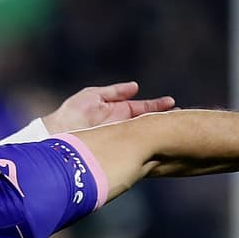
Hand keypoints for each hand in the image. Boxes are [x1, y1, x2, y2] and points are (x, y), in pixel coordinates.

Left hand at [44, 82, 176, 135]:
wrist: (57, 134)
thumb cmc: (72, 113)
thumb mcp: (93, 96)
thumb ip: (114, 92)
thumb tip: (135, 87)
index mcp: (119, 113)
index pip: (143, 109)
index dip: (157, 107)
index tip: (172, 104)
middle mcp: (121, 126)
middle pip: (147, 123)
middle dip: (163, 120)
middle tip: (181, 117)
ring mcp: (118, 139)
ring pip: (142, 136)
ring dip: (157, 132)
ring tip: (174, 128)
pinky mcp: (113, 150)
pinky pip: (131, 148)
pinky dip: (143, 145)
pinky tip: (156, 143)